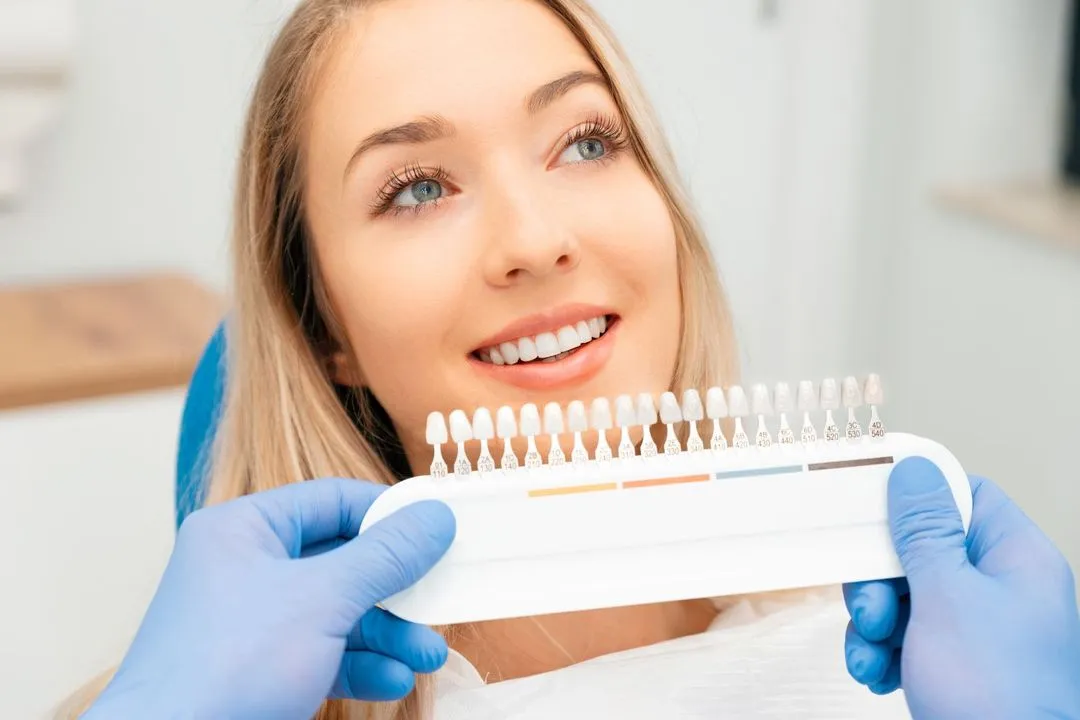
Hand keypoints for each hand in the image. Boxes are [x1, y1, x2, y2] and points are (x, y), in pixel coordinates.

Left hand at [84, 478, 454, 719]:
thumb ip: (385, 556)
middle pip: (342, 560)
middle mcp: (245, 568)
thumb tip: (436, 517)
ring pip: (337, 613)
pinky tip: (393, 682)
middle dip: (397, 588)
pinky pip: (321, 654)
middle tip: (441, 598)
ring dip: (388, 634)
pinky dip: (360, 666)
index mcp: (244, 530)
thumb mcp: (322, 600)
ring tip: (427, 656)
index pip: (332, 500)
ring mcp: (251, 623)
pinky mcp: (257, 670)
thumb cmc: (227, 667)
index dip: (389, 513)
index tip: (439, 529)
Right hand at [842, 457, 1079, 718]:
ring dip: (873, 621)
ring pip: (903, 596)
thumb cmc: (999, 695)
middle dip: (881, 578)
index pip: (964, 495)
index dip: (916, 495)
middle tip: (874, 605)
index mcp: (1016, 559)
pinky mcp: (951, 664)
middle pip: (920, 549)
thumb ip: (924, 530)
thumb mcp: (947, 597)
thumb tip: (913, 470)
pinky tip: (876, 672)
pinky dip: (880, 652)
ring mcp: (976, 630)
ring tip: (875, 649)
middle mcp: (1000, 590)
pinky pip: (903, 637)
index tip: (870, 501)